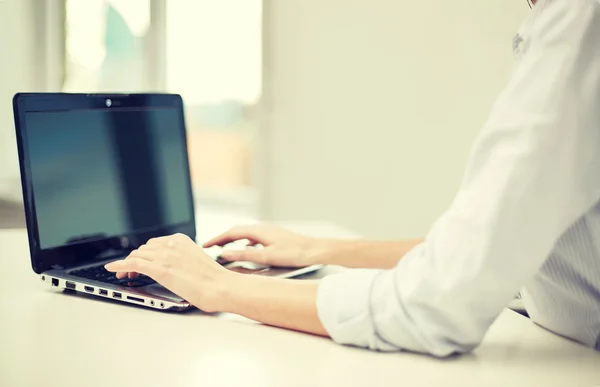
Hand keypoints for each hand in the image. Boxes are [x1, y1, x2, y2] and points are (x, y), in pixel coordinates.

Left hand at [104, 233, 231, 311]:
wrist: (220, 287)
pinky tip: (112, 269)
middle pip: (144, 248)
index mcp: (181, 240)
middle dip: (136, 259)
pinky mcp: (160, 269)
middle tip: (132, 271)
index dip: (145, 253)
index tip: (142, 261)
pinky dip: (119, 265)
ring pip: (137, 255)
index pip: (155, 243)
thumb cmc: (214, 280)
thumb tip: (174, 268)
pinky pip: (132, 264)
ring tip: (124, 274)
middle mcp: (171, 244)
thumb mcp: (196, 261)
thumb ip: (182, 259)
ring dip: (127, 264)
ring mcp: (165, 255)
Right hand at [203, 224, 326, 267]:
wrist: (315, 250)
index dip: (216, 239)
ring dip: (233, 239)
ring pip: (245, 233)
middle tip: (210, 247)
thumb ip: (245, 255)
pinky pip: (254, 237)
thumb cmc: (294, 253)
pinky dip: (244, 242)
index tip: (205, 245)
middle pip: (236, 231)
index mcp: (258, 230)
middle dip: (222, 238)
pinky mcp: (275, 236)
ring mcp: (269, 231)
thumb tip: (226, 253)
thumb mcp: (266, 257)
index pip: (231, 233)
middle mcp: (262, 228)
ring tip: (224, 247)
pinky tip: (247, 248)